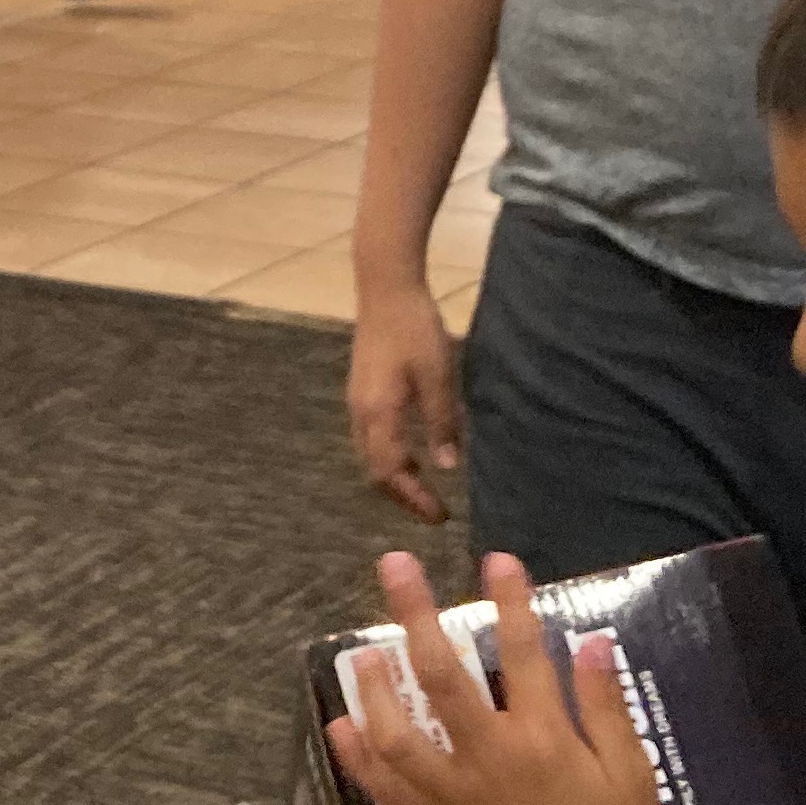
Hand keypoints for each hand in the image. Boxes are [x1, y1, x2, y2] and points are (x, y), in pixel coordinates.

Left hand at [328, 551, 682, 804]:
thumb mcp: (632, 776)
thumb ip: (606, 707)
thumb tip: (592, 641)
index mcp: (547, 739)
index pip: (526, 650)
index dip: (510, 600)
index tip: (496, 559)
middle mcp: (493, 760)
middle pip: (443, 674)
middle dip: (416, 614)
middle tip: (393, 567)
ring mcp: (459, 801)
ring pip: (398, 733)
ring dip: (373, 688)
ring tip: (360, 653)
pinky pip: (389, 795)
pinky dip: (360, 760)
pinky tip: (342, 729)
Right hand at [349, 283, 462, 520]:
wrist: (386, 289)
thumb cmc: (416, 330)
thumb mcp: (438, 376)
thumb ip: (441, 422)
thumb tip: (448, 468)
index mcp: (380, 414)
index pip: (391, 473)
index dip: (414, 499)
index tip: (440, 515)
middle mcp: (361, 414)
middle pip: (374, 471)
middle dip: (402, 495)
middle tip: (432, 510)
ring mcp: (357, 402)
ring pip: (369, 455)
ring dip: (395, 477)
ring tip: (424, 488)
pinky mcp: (362, 391)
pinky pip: (370, 439)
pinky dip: (389, 457)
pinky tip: (411, 452)